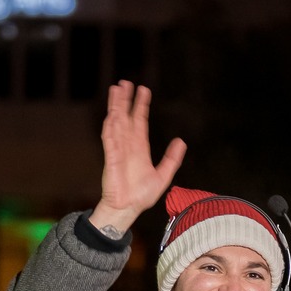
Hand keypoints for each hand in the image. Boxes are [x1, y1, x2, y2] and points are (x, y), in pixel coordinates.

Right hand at [89, 81, 185, 235]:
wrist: (128, 208)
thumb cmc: (142, 195)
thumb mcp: (164, 175)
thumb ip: (172, 159)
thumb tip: (181, 141)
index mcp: (140, 147)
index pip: (140, 121)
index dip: (141, 106)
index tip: (144, 90)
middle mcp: (128, 145)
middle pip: (126, 116)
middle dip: (125, 100)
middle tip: (126, 83)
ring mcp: (118, 149)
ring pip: (116, 122)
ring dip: (116, 107)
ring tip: (116, 90)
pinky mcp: (111, 157)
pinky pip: (110, 138)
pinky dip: (110, 126)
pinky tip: (112, 114)